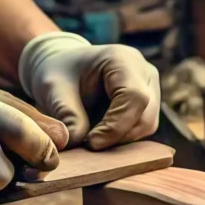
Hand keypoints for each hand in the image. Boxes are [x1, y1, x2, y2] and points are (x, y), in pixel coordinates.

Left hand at [18, 32, 159, 149]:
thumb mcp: (54, 88)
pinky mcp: (149, 105)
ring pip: (146, 126)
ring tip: (91, 138)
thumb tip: (78, 141)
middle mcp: (144, 72)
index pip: (134, 97)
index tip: (90, 142)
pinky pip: (142, 129)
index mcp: (123, 59)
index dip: (116, 125)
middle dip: (117, 136)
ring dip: (120, 139)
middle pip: (146, 115)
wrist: (65, 69)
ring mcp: (151, 88)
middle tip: (88, 145)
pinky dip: (121, 137)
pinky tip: (100, 135)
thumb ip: (67, 113)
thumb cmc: (59, 73)